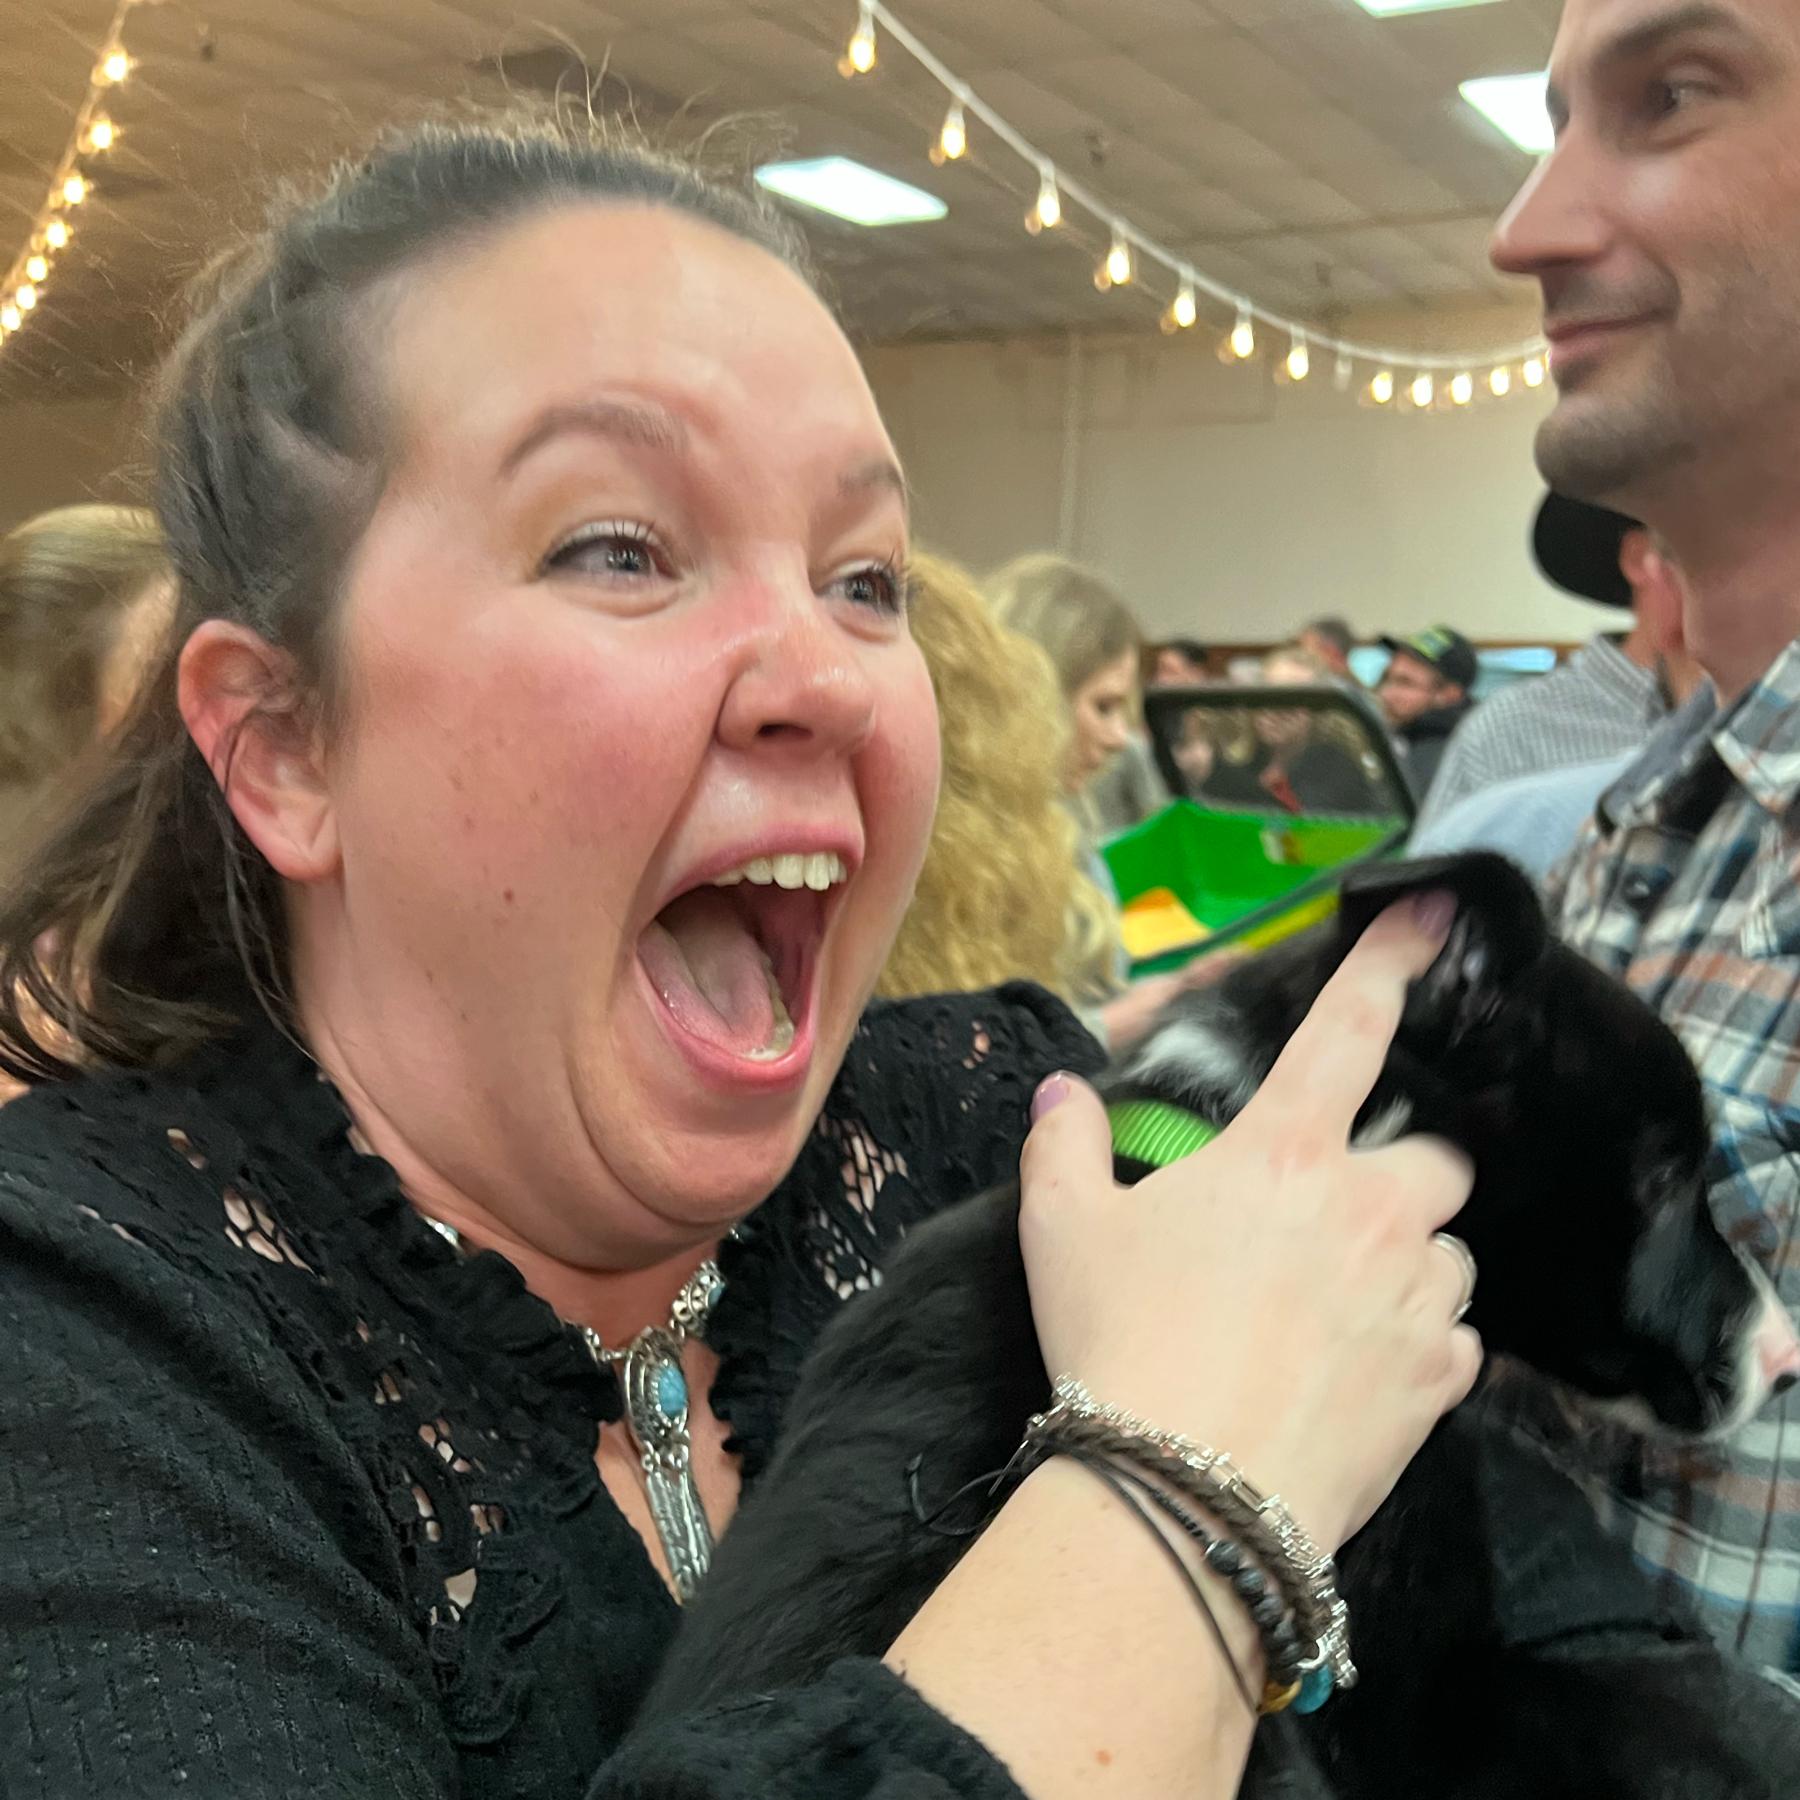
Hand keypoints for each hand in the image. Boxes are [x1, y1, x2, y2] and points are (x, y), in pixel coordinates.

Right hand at [1018, 894, 1478, 1553]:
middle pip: (1438, 1157)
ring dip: (1408, 1262)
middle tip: (1338, 1213)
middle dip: (1404, 1171)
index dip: (1391, 963)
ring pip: (1449, 1252)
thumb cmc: (1118, 1341)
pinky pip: (1453, 1342)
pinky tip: (1356, 1372)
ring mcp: (1415, 1298)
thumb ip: (1064, 1142)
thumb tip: (1062, 1092)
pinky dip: (1417, 1345)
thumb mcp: (1061, 1230)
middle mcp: (1369, 1209)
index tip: (1435, 916)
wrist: (1185, 1498)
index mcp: (1283, 1154)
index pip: (1348, 1031)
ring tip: (1339, 1308)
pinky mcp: (1438, 1382)